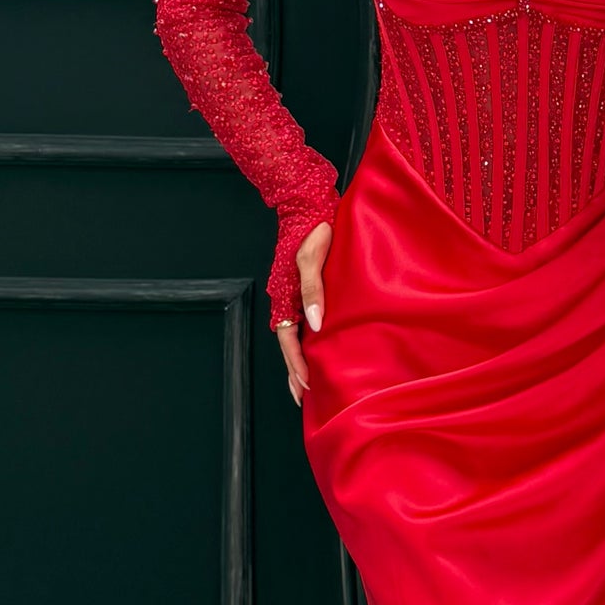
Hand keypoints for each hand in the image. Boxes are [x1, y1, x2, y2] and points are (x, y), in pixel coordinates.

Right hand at [276, 220, 332, 406]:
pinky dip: (309, 344)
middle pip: (289, 345)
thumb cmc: (311, 229)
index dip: (296, 364)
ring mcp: (297, 297)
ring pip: (296, 337)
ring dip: (300, 362)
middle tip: (303, 398)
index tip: (306, 384)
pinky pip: (305, 324)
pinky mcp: (309, 290)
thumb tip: (315, 323)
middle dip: (295, 372)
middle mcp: (288, 300)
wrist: (310, 206)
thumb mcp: (311, 258)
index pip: (288, 339)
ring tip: (308, 385)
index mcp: (284, 295)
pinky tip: (319, 352)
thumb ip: (312, 291)